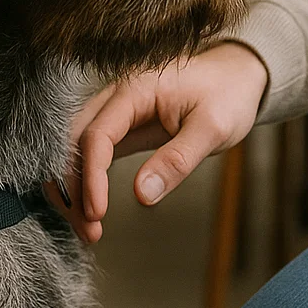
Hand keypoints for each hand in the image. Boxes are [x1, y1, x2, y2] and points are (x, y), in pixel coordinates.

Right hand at [45, 43, 268, 242]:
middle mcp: (114, 96)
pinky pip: (88, 153)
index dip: (90, 177)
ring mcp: (113, 110)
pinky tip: (90, 209)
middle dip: (72, 189)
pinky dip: (84, 181)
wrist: (235, 76)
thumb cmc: (227, 95)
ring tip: (88, 229)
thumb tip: (142, 195)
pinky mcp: (118, 126)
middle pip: (72, 143)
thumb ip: (178, 160)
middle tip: (88, 231)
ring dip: (72, 189)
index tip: (97, 214)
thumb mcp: (212, 129)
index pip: (96, 135)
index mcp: (135, 90)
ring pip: (73, 149)